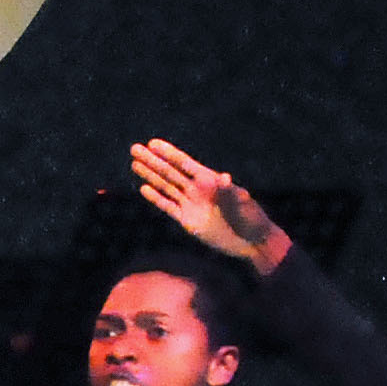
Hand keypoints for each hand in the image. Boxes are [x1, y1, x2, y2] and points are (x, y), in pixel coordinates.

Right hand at [130, 140, 289, 270]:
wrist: (251, 242)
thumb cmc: (252, 218)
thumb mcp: (243, 203)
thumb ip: (230, 191)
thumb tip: (224, 177)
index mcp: (210, 180)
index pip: (185, 163)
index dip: (168, 153)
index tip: (152, 143)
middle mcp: (198, 189)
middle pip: (170, 172)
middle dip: (152, 161)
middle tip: (134, 149)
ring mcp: (191, 204)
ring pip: (165, 186)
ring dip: (150, 175)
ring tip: (134, 163)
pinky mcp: (187, 220)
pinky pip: (168, 207)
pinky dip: (156, 198)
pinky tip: (144, 188)